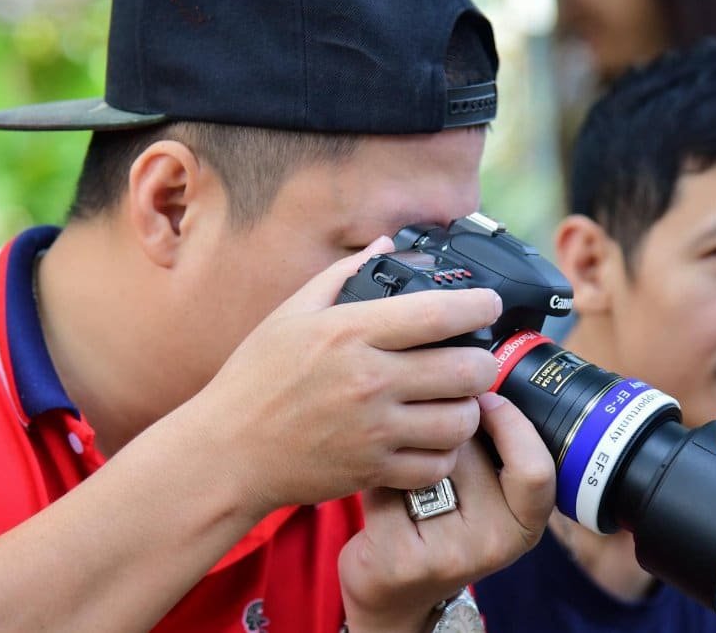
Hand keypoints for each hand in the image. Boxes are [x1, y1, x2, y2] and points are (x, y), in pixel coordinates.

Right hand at [187, 237, 505, 514]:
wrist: (227, 451)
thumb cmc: (254, 379)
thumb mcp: (290, 314)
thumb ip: (342, 276)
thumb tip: (386, 245)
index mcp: (350, 332)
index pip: (440, 313)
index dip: (480, 305)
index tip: (488, 304)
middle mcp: (369, 380)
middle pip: (468, 370)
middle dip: (482, 361)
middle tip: (473, 358)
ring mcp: (374, 430)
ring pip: (461, 421)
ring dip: (467, 409)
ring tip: (453, 400)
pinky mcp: (373, 470)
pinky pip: (437, 464)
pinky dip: (443, 453)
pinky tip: (429, 438)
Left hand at [337, 393, 554, 632]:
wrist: (391, 590)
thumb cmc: (436, 522)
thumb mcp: (480, 492)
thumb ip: (488, 445)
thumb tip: (475, 370)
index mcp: (524, 524)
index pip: (535, 469)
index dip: (511, 425)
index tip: (486, 397)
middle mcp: (495, 544)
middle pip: (469, 453)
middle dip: (440, 428)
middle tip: (423, 428)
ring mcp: (449, 555)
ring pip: (424, 465)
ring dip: (403, 447)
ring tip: (398, 458)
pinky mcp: (403, 557)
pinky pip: (386, 484)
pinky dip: (374, 473)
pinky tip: (375, 482)